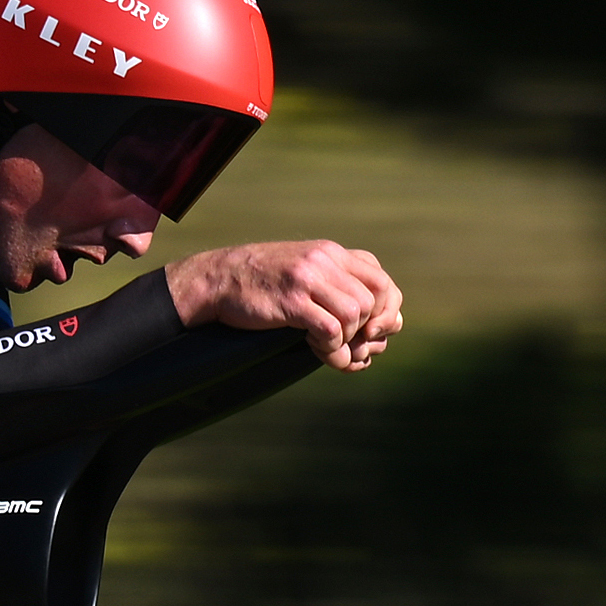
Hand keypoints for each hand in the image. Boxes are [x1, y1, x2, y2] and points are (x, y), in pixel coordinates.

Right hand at [164, 238, 401, 369]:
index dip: (387, 311)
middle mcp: (325, 260)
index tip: (373, 333)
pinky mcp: (292, 301)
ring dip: (347, 343)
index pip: (383, 281)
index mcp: (333, 253)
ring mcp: (308, 279)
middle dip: (370, 331)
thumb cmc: (263, 285)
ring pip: (355, 315)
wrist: (218, 279)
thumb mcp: (305, 272)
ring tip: (329, 352)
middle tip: (354, 348)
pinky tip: (315, 352)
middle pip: (374, 300)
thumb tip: (379, 325)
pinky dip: (331, 350)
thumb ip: (338, 285)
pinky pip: (330, 331)